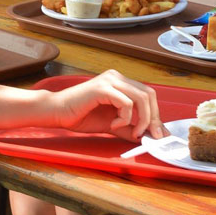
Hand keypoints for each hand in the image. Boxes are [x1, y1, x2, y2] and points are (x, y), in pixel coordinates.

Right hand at [50, 70, 164, 140]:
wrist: (57, 112)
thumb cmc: (81, 116)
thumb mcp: (112, 125)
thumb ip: (130, 128)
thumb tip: (149, 137)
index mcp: (120, 83)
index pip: (148, 95)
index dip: (156, 115)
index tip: (158, 134)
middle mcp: (117, 77)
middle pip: (149, 94)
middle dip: (153, 118)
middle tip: (151, 136)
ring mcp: (110, 80)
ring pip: (141, 98)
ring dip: (141, 120)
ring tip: (132, 132)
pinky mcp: (103, 88)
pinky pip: (126, 103)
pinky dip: (125, 117)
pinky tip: (113, 124)